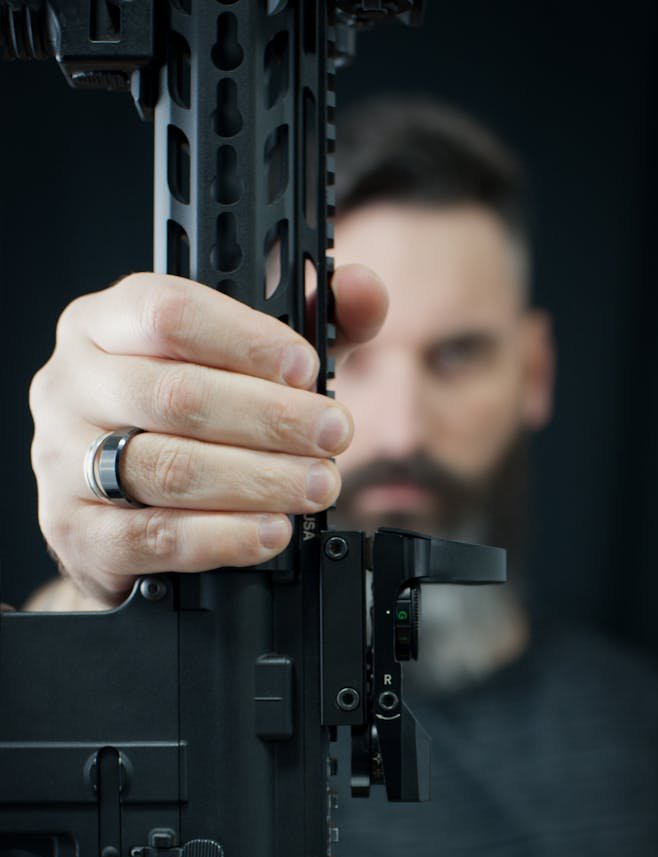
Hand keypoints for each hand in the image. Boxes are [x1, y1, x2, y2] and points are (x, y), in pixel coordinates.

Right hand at [29, 269, 386, 605]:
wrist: (118, 516)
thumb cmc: (182, 425)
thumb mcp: (245, 364)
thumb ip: (308, 325)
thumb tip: (365, 290)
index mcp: (105, 324)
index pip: (170, 312)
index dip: (248, 340)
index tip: (305, 368)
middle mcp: (73, 384)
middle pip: (178, 394)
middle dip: (272, 418)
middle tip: (331, 435)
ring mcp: (62, 459)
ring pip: (170, 467)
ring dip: (258, 479)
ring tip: (315, 486)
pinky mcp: (76, 531)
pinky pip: (156, 535)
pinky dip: (224, 536)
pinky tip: (269, 531)